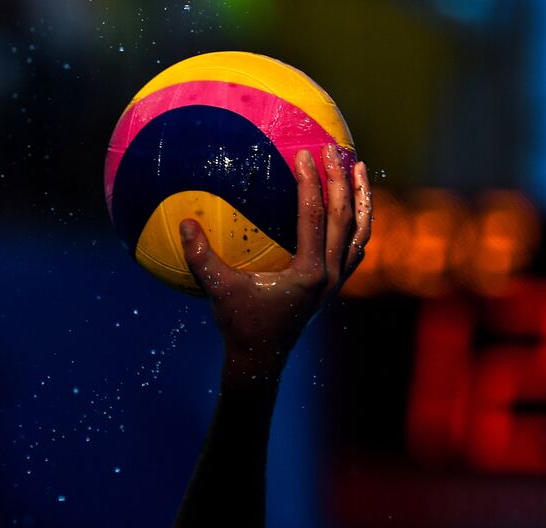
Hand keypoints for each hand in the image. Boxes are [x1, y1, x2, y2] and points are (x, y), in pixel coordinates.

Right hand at [179, 145, 371, 379]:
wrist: (261, 360)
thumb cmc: (239, 325)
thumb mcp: (217, 290)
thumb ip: (200, 257)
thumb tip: (185, 223)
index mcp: (309, 272)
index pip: (314, 216)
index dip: (310, 182)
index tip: (304, 154)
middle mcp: (330, 275)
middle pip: (345, 217)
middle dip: (340, 180)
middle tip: (332, 149)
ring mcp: (337, 281)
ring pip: (360, 232)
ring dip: (361, 197)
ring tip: (359, 167)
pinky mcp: (334, 285)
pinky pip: (354, 247)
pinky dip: (356, 223)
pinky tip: (350, 206)